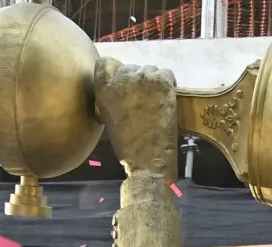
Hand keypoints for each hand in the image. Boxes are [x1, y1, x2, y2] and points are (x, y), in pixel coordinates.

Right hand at [93, 57, 178, 183]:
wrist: (147, 159)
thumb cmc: (125, 143)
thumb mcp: (106, 115)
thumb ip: (107, 95)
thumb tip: (114, 84)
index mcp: (103, 84)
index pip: (107, 63)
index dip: (117, 74)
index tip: (125, 88)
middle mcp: (121, 75)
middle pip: (132, 68)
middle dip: (137, 82)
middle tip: (143, 102)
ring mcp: (143, 76)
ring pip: (150, 70)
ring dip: (153, 84)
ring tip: (154, 105)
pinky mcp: (162, 81)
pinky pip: (167, 74)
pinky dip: (168, 85)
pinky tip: (165, 101)